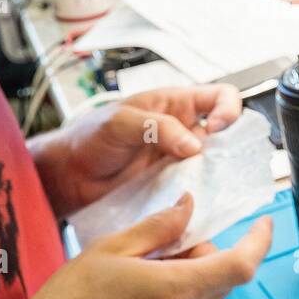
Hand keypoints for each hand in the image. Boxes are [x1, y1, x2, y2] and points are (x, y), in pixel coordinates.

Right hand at [14, 194, 272, 298]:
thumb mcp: (111, 249)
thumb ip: (158, 227)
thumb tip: (188, 207)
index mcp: (176, 290)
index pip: (240, 265)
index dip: (259, 242)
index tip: (265, 223)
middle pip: (221, 278)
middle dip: (206, 252)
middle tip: (169, 238)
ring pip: (205, 296)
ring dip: (190, 274)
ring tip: (146, 266)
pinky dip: (178, 295)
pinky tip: (141, 290)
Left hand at [31, 84, 241, 215]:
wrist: (67, 176)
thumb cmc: (88, 138)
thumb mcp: (120, 122)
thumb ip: (158, 127)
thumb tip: (194, 144)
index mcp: (175, 104)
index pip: (220, 96)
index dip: (228, 109)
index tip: (217, 128)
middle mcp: (183, 131)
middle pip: (226, 133)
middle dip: (231, 147)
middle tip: (219, 164)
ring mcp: (179, 161)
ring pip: (215, 165)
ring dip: (218, 175)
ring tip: (210, 186)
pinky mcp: (172, 186)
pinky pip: (198, 189)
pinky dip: (203, 195)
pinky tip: (196, 202)